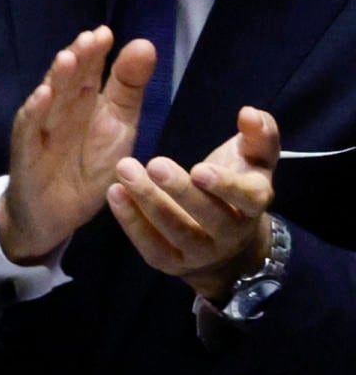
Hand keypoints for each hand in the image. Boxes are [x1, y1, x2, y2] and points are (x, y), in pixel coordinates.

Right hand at [0, 27, 150, 265]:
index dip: (97, 53)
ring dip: (56, 80)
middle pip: (69, 80)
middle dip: (79, 58)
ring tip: (67, 59)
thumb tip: (145, 44)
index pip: (91, 71)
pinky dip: (35, 112)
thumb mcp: (118, 126)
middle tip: (90, 39)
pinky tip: (43, 96)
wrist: (55, 213)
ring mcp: (41, 129)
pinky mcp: (26, 152)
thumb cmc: (87, 166)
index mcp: (85, 101)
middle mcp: (61, 108)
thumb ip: (129, 88)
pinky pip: (30, 130)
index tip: (106, 34)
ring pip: (49, 99)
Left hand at [106, 107, 279, 301]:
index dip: (224, 185)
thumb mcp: (255, 159)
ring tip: (125, 171)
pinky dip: (130, 220)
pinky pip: (149, 244)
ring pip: (175, 230)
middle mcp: (230, 233)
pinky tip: (114, 193)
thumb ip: (258, 133)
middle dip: (179, 190)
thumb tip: (248, 112)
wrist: (225, 244)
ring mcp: (200, 252)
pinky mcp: (170, 262)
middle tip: (155, 163)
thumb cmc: (237, 187)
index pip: (246, 198)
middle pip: (207, 215)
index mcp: (254, 205)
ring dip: (148, 201)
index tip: (199, 168)